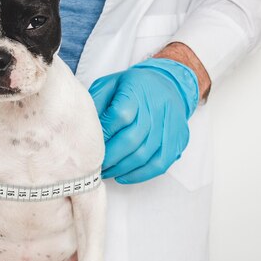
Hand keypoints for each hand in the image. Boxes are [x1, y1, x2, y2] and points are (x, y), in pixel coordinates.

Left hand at [88, 58, 198, 183]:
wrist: (168, 84)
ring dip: (121, 168)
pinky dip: (140, 175)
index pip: (119, 116)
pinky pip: (160, 164)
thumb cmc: (132, 86)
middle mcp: (155, 109)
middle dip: (109, 157)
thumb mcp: (109, 84)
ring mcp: (170, 126)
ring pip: (144, 155)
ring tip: (106, 172)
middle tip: (94, 166)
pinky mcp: (178, 140)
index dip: (103, 134)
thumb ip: (96, 103)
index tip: (90, 144)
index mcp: (136, 91)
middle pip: (131, 140)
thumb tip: (82, 127)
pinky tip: (124, 176)